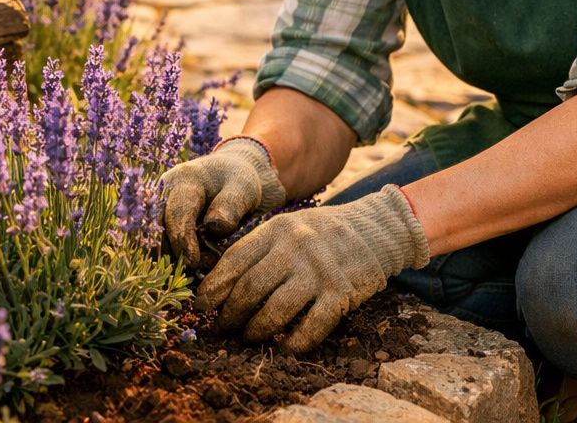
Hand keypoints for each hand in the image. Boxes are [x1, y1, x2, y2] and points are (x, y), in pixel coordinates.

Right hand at [161, 138, 286, 267]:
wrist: (228, 180)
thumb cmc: (238, 183)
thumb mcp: (243, 187)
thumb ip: (232, 204)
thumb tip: (215, 226)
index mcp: (183, 181)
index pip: (177, 212)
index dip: (182, 239)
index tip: (193, 263)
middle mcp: (162, 196)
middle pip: (156, 231)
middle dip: (172, 255)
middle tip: (193, 274)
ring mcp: (158, 212)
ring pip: (154, 244)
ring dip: (171, 261)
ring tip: (197, 272)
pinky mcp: (160, 228)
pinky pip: (159, 250)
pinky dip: (173, 264)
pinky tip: (189, 273)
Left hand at [196, 185, 429, 353]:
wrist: (375, 228)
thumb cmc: (320, 233)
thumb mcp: (288, 228)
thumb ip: (259, 249)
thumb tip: (219, 284)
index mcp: (277, 230)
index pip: (236, 259)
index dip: (215, 285)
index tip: (201, 305)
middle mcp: (295, 248)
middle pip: (251, 288)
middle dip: (231, 314)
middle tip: (221, 328)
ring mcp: (319, 271)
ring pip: (276, 310)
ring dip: (256, 330)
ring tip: (247, 338)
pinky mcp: (341, 293)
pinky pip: (311, 326)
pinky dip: (294, 343)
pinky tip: (283, 349)